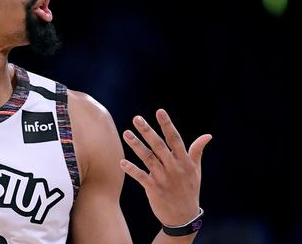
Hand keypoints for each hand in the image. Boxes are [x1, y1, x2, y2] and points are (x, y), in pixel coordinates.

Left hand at [119, 109, 211, 225]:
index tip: (159, 111)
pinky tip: (121, 162)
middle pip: (159, 146)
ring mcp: (164, 179)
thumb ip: (197, 151)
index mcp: (185, 162)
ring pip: (148, 158)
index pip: (175, 139)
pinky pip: (141, 177)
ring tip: (126, 133)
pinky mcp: (154, 189)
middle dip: (148, 131)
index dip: (167, 125)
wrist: (184, 217)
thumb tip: (207, 135)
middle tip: (136, 118)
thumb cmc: (189, 190)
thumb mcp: (196, 171)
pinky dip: (131, 169)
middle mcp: (174, 168)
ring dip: (136, 145)